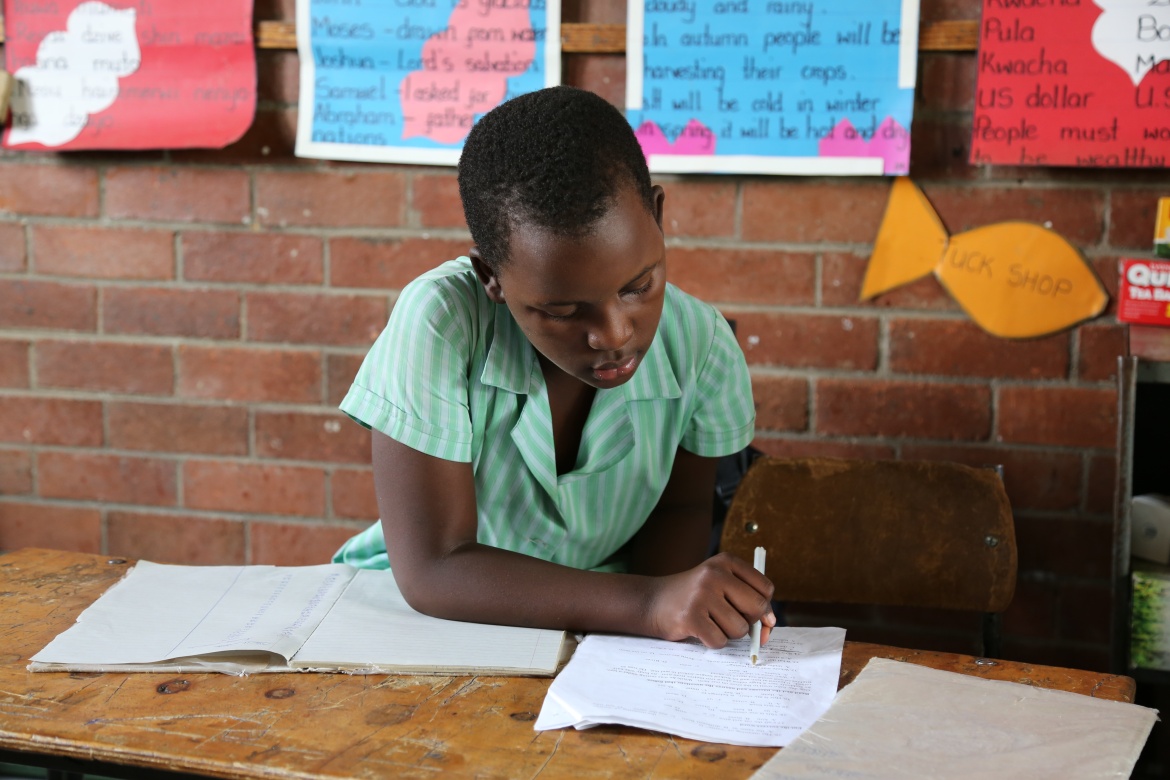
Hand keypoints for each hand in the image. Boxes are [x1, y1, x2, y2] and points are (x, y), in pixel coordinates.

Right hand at [646, 552, 775, 647]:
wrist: (653, 601)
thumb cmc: (695, 597)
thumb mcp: (721, 586)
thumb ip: (749, 602)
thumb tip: (770, 626)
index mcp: (727, 561)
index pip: (766, 589)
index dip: (764, 607)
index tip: (750, 613)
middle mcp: (715, 574)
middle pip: (757, 608)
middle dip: (748, 622)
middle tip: (729, 619)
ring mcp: (702, 594)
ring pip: (739, 629)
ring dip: (728, 633)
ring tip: (710, 621)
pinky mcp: (690, 616)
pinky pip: (720, 641)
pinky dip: (713, 641)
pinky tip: (700, 630)